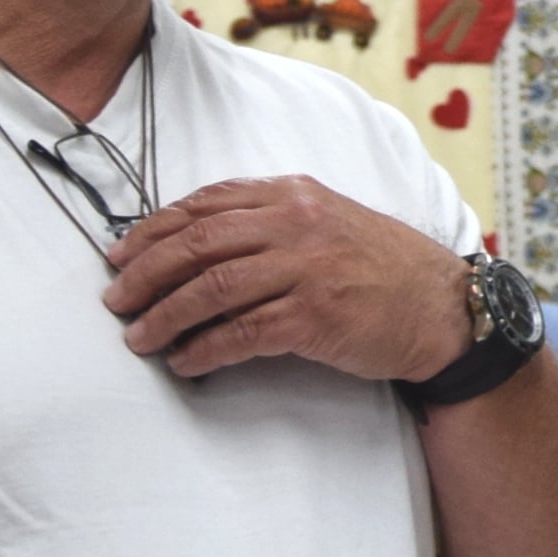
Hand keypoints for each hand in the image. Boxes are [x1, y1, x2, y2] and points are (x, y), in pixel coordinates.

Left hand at [102, 176, 468, 380]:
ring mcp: (306, 269)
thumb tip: (198, 245)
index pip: (205, 205)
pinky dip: (205, 349)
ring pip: (211, 288)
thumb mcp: (328, 221)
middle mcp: (297, 224)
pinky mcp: (315, 316)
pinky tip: (185, 361)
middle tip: (115, 299)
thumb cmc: (383, 268)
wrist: (443, 307)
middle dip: (145, 273)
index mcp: (294, 195)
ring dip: (165, 316)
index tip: (121, 255)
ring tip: (139, 338)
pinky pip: (242, 333)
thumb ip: (272, 220)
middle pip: (197, 243)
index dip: (153, 230)